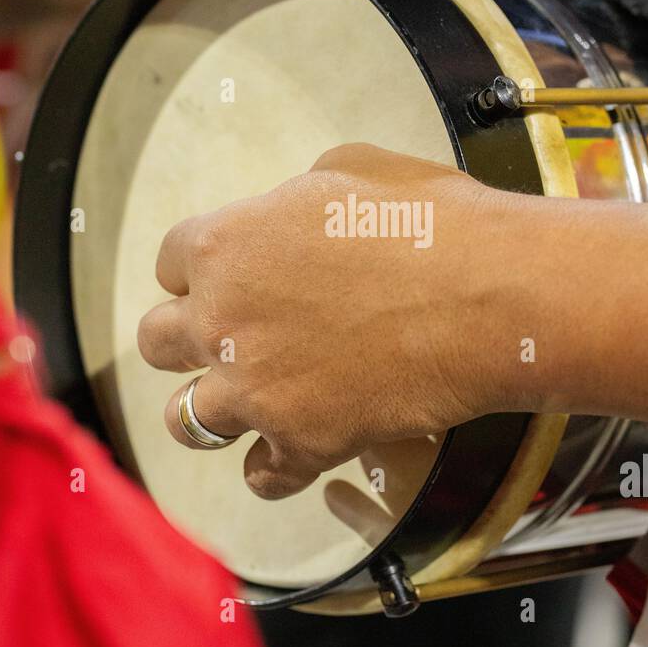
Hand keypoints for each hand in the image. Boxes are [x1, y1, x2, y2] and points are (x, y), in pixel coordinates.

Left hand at [137, 144, 518, 498]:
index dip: (198, 272)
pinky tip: (286, 458)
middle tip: (224, 340)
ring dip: (208, 411)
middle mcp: (220, 322)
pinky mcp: (302, 442)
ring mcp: (255, 390)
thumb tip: (292, 218)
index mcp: (223, 245)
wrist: (489, 295)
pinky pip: (262, 476)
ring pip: (187, 420)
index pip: (170, 263)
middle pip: (159, 342)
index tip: (222, 279)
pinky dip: (272, 470)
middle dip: (187, 340)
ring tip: (239, 405)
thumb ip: (295, 199)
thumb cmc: (429, 220)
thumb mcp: (350, 171)